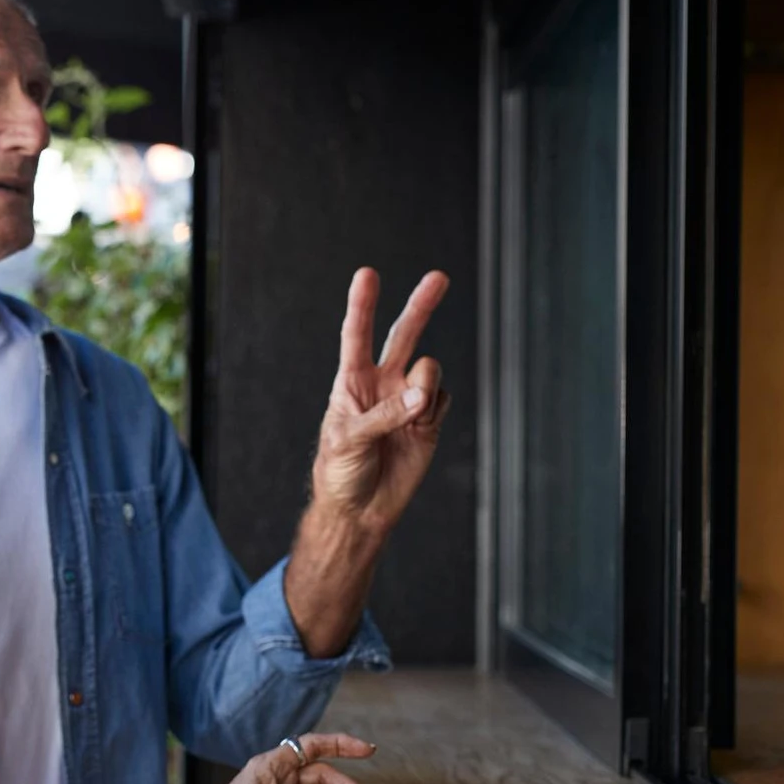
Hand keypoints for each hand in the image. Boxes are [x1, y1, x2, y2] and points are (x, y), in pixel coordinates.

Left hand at [310, 268, 451, 531]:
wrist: (361, 509)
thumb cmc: (340, 472)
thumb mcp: (349, 441)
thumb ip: (384, 415)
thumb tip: (422, 394)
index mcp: (351, 382)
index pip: (355, 335)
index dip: (362, 305)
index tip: (367, 274)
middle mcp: (382, 383)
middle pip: (403, 335)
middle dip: (421, 306)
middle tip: (438, 277)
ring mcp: (407, 399)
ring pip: (430, 370)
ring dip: (425, 387)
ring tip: (411, 416)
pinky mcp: (428, 420)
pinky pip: (443, 400)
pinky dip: (434, 413)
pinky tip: (418, 431)